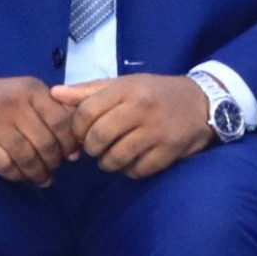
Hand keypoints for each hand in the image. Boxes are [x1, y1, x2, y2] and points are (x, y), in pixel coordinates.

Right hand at [0, 74, 78, 185]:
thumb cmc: (4, 99)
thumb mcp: (30, 93)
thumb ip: (55, 112)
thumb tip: (78, 148)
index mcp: (31, 90)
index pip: (61, 122)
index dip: (70, 143)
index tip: (72, 155)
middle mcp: (13, 105)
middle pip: (46, 143)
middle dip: (55, 161)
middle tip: (55, 166)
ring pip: (27, 157)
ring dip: (39, 173)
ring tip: (43, 177)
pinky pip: (6, 167)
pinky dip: (19, 176)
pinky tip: (23, 176)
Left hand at [53, 74, 218, 178]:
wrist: (202, 103)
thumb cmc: (155, 93)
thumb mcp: (124, 84)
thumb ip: (89, 91)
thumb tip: (54, 94)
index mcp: (127, 89)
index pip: (86, 112)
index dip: (77, 128)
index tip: (82, 133)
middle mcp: (141, 109)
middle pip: (98, 138)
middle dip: (91, 148)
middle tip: (96, 148)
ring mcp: (156, 132)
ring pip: (116, 158)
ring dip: (108, 163)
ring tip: (113, 156)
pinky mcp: (168, 152)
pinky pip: (137, 170)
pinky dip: (130, 170)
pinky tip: (133, 160)